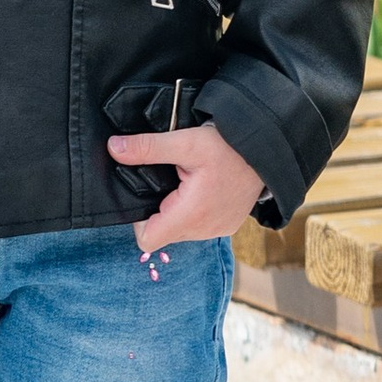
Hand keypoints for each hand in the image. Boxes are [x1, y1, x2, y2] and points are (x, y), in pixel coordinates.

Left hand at [105, 120, 267, 254]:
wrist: (268, 150)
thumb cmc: (229, 146)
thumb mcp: (185, 141)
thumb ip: (147, 148)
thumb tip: (113, 148)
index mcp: (190, 215)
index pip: (146, 239)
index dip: (139, 220)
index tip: (149, 193)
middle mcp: (204, 230)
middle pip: (163, 233)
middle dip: (159, 209)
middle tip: (171, 179)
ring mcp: (217, 230)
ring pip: (180, 230)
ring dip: (177, 210)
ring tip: (189, 182)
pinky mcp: (226, 225)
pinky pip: (198, 227)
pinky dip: (194, 211)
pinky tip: (203, 188)